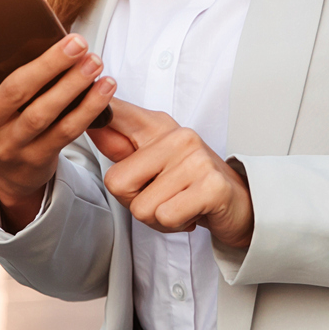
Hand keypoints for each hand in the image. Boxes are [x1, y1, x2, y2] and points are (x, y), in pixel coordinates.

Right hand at [0, 0, 115, 231]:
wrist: (6, 172)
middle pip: (14, 91)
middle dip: (49, 64)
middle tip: (78, 41)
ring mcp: (6, 146)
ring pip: (43, 113)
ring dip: (73, 86)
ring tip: (95, 61)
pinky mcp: (34, 159)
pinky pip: (65, 132)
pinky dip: (88, 108)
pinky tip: (105, 87)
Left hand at [89, 99, 254, 249]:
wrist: (241, 204)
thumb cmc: (191, 184)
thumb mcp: (155, 159)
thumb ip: (122, 145)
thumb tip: (90, 122)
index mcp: (158, 127)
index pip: (117, 113)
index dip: (95, 112)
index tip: (87, 104)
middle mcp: (177, 136)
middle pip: (117, 182)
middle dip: (135, 202)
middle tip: (163, 197)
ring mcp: (195, 159)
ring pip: (141, 207)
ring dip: (157, 218)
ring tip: (180, 205)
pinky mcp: (210, 186)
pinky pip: (165, 216)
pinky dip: (175, 225)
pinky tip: (191, 213)